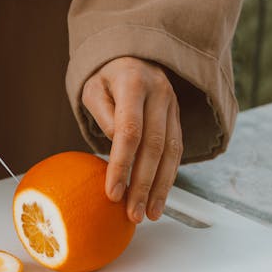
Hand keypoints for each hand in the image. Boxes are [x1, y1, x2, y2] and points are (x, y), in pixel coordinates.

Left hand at [82, 57, 182, 223]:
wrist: (133, 56)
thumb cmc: (106, 78)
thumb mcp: (92, 88)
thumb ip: (101, 113)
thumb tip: (115, 146)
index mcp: (134, 84)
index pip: (129, 131)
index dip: (121, 165)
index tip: (112, 193)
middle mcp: (160, 94)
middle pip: (153, 147)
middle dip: (143, 185)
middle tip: (133, 214)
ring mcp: (173, 107)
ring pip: (171, 153)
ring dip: (160, 188)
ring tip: (149, 214)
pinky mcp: (178, 119)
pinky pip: (176, 152)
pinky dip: (168, 178)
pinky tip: (159, 199)